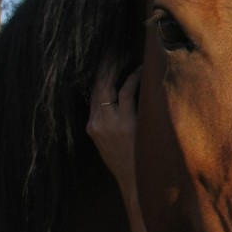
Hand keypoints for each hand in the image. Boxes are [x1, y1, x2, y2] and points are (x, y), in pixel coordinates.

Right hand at [87, 66, 141, 200]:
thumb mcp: (110, 144)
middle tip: (112, 49)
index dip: (98, 74)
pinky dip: (133, 79)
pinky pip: (128, 94)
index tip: (104, 60)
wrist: (134, 183)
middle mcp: (97, 122)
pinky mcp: (125, 125)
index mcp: (92, 126)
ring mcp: (110, 123)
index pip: (92, 93)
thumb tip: (118, 103)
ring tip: (125, 55)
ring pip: (109, 86)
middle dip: (103, 65)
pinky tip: (140, 70)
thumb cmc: (127, 163)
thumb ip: (110, 123)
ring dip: (117, 68)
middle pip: (96, 85)